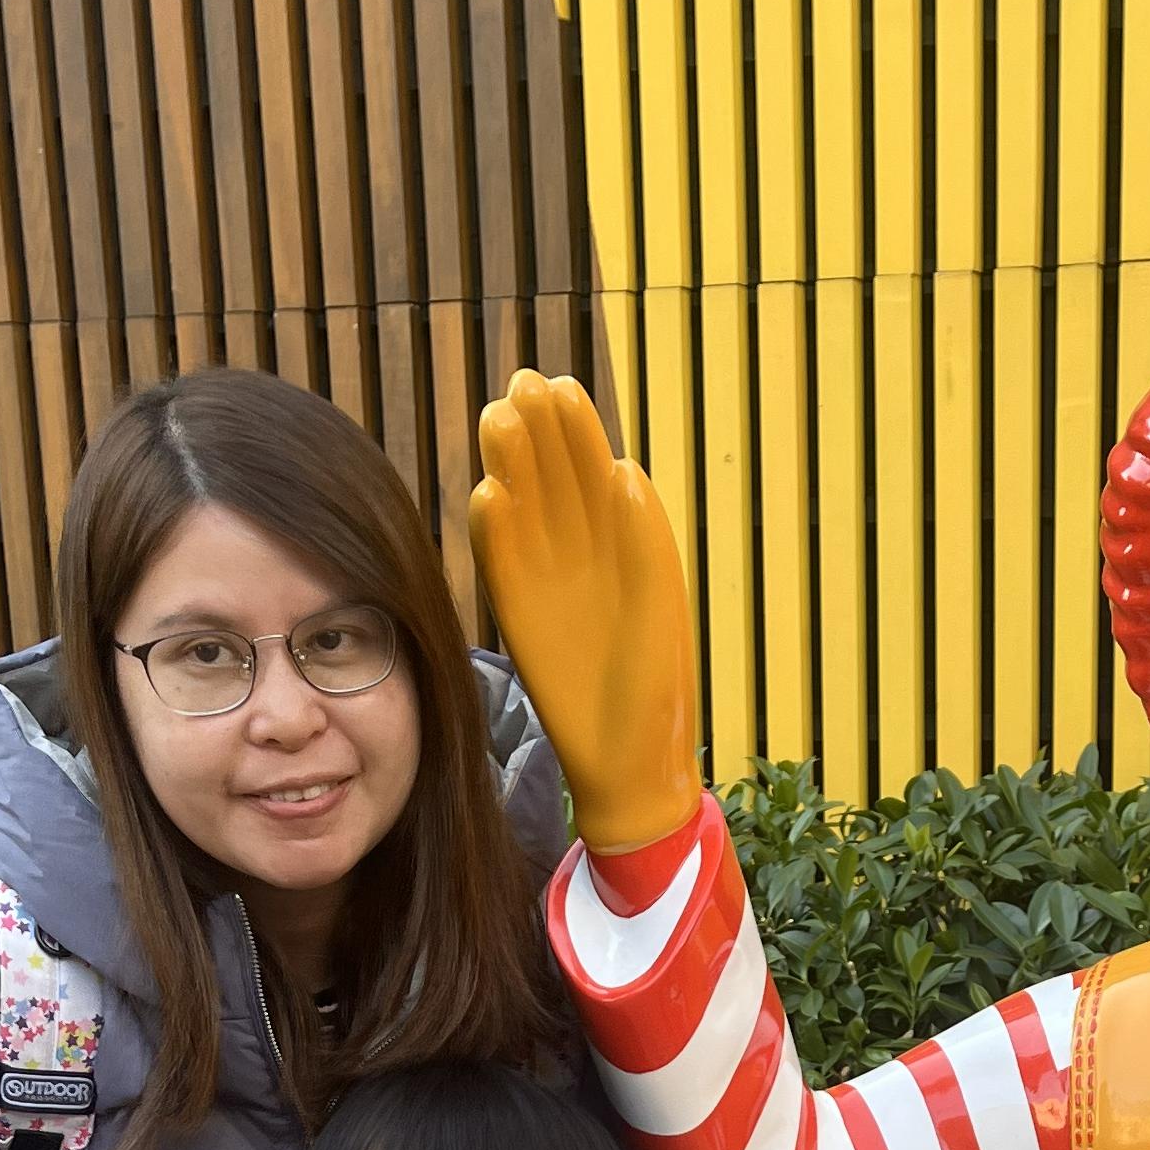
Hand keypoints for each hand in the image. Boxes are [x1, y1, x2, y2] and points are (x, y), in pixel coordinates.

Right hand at [467, 372, 701, 848]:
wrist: (627, 762)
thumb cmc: (658, 692)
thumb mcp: (661, 612)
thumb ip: (644, 546)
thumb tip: (626, 474)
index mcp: (630, 540)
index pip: (597, 468)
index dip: (578, 429)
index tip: (562, 389)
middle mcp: (585, 549)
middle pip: (556, 475)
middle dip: (539, 431)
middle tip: (522, 387)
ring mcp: (546, 577)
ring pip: (525, 505)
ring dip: (511, 463)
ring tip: (499, 419)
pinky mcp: (515, 611)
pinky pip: (499, 559)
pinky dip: (492, 528)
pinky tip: (488, 494)